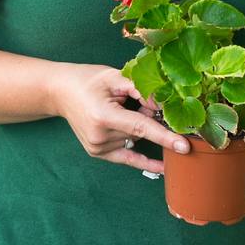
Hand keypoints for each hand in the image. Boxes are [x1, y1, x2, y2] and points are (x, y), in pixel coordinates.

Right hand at [50, 64, 189, 173]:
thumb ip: (141, 90)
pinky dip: (145, 160)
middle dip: (148, 117)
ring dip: (138, 127)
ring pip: (135, 139)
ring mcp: (98, 148)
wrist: (60, 92)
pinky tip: (163, 166)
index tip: (185, 146)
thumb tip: (165, 106)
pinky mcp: (98, 153)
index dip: (164, 136)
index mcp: (103, 116)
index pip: (140, 127)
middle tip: (137, 100)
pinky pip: (128, 158)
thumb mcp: (115, 77)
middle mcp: (100, 137)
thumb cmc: (88, 80)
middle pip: (140, 131)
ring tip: (120, 108)